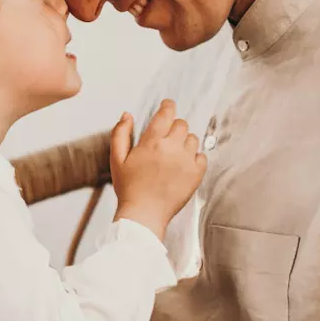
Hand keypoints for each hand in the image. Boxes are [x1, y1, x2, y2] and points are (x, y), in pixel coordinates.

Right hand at [110, 99, 207, 239]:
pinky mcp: (196, 175)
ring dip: (184, 142)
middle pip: (182, 124)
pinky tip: (183, 165)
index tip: (168, 105)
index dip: (168, 106)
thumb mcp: (117, 158)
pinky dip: (195, 157)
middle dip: (174, 127)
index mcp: (152, 142)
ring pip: (193, 139)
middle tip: (167, 137)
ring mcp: (186, 161)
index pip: (166, 114)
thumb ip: (120, 133)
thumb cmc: (130, 188)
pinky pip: (202, 156)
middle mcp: (172, 148)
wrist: (144, 214)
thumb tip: (127, 115)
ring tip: (173, 154)